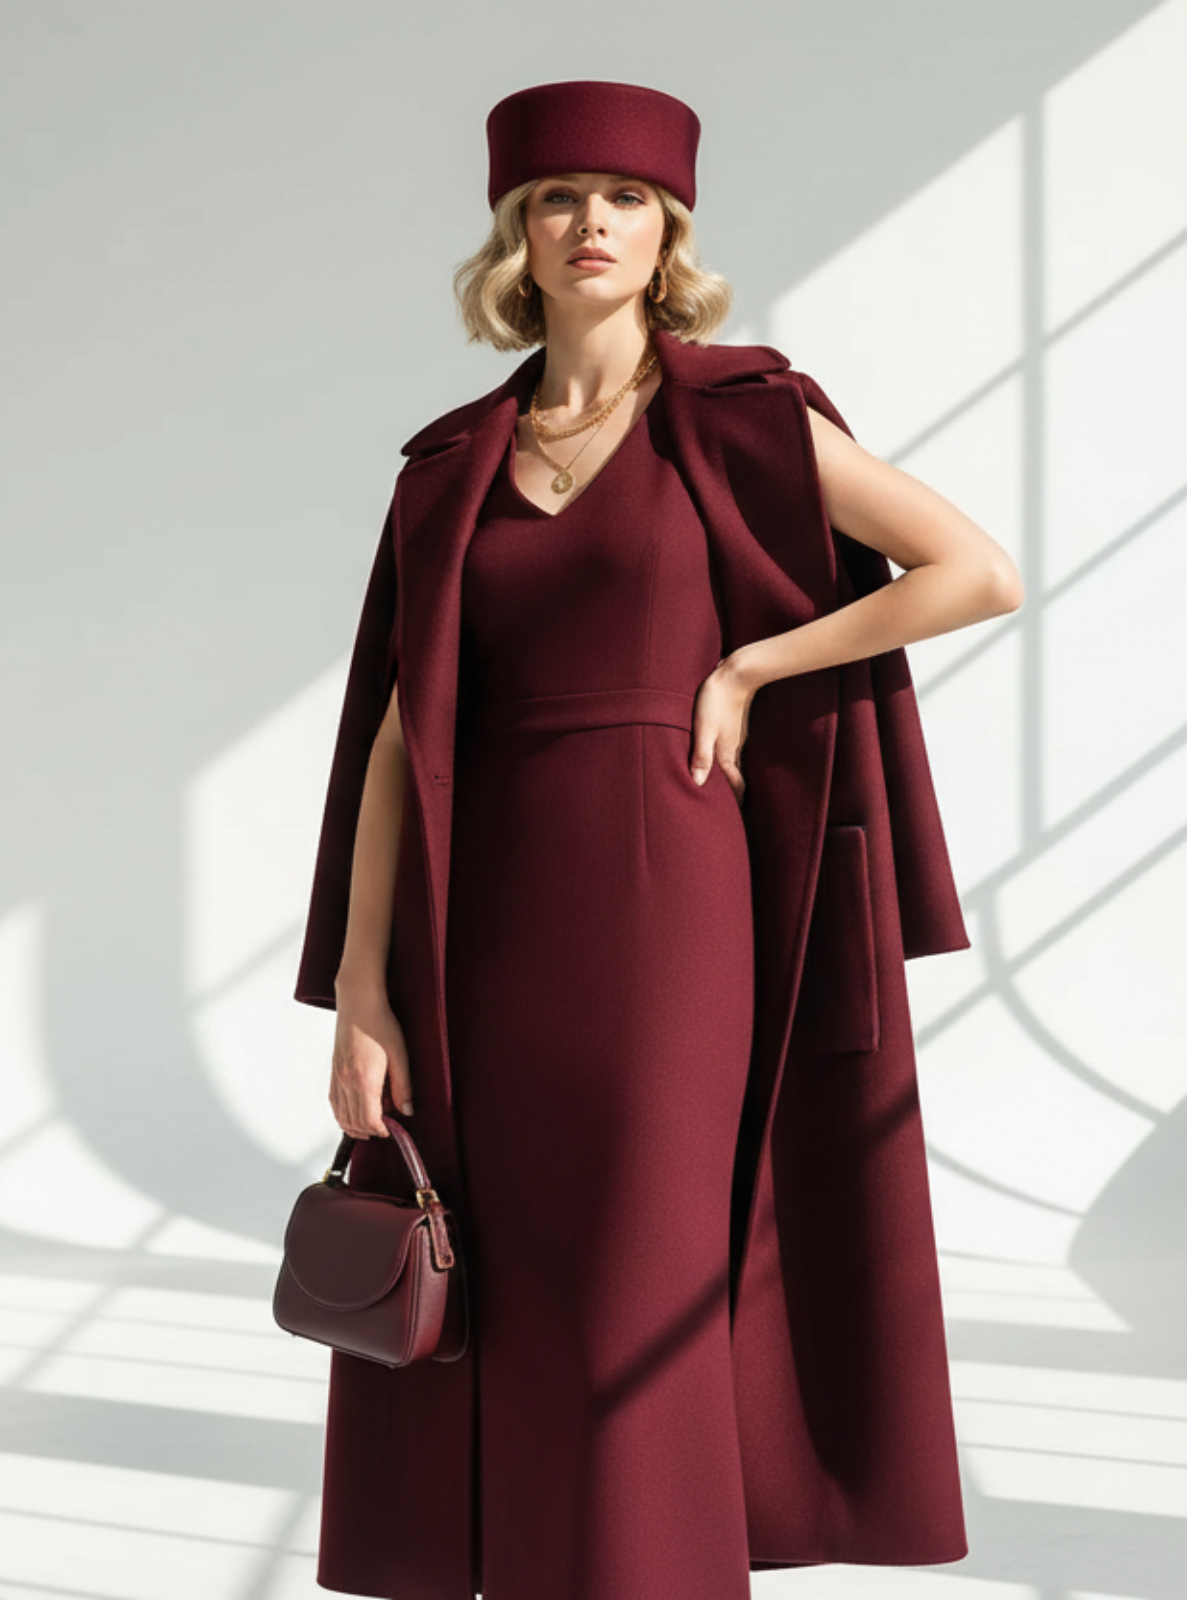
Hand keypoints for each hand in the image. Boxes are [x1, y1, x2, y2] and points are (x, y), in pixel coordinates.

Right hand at [329, 985, 413, 1138]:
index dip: (382, 1130)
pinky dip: (342, 1114)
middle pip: (354, 1121)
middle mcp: (346, 1082)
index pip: (370, 1120)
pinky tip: (354, 1113)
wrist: (358, 1003)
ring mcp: (337, 1077)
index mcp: (365, 1080)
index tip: (393, 1130)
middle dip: (370, 1130)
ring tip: (371, 1126)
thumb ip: (403, 1086)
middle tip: (386, 1128)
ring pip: (341, 1115)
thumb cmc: (380, 1024)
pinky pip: (334, 1102)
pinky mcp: (333, 1071)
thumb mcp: (400, 1054)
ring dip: (355, 1126)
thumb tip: (406, 1111)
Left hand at [689, 654, 757, 805]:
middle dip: (734, 798)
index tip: (735, 822)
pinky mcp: (735, 729)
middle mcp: (734, 750)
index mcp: (726, 754)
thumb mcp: (702, 728)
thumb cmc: (715, 700)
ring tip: (728, 796)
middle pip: (736, 780)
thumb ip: (700, 756)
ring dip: (732, 782)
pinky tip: (724, 764)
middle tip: (731, 815)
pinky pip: (734, 754)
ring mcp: (737, 740)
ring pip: (735, 767)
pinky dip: (730, 766)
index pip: (734, 787)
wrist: (736, 673)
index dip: (735, 805)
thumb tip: (697, 784)